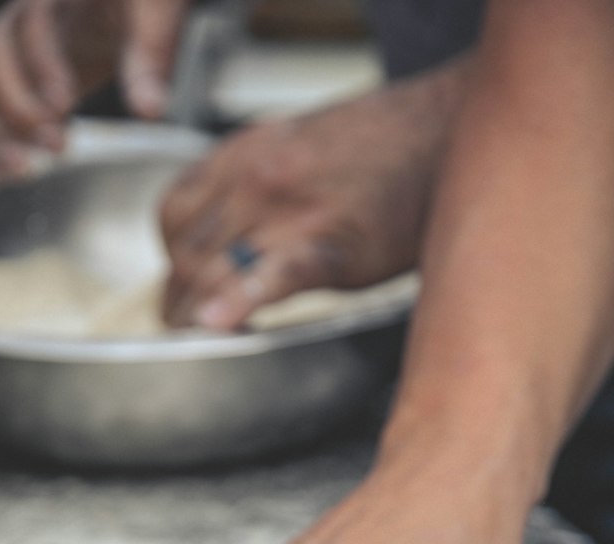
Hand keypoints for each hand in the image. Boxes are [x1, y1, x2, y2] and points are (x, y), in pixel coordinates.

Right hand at [0, 0, 189, 175]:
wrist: (125, 8)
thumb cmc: (140, 6)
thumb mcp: (154, 20)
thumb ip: (149, 59)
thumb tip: (149, 110)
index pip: (32, 24)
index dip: (41, 64)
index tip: (63, 104)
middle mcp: (19, 18)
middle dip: (17, 106)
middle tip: (57, 146)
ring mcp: (7, 49)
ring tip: (21, 170)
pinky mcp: (8, 78)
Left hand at [159, 60, 464, 329]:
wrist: (445, 132)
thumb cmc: (384, 149)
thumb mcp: (300, 146)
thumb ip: (257, 183)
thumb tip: (232, 233)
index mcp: (246, 153)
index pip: (175, 214)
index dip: (169, 260)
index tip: (176, 288)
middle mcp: (256, 177)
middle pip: (188, 253)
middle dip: (177, 301)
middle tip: (184, 331)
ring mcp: (289, 209)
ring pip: (214, 270)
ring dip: (198, 314)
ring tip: (201, 341)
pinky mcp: (329, 243)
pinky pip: (272, 274)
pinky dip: (240, 300)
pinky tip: (222, 321)